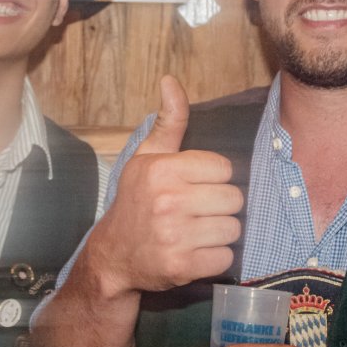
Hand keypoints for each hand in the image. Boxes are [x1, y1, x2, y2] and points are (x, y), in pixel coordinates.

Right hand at [85, 76, 243, 295]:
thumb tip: (170, 80)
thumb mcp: (148, 157)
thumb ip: (168, 121)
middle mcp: (168, 200)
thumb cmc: (136, 200)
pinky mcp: (182, 266)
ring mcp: (174, 235)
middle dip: (220, 207)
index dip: (213, 179)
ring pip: (233, 229)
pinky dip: (214, 258)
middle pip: (234, 199)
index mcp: (162, 170)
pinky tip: (194, 252)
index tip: (194, 188)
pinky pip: (225, 258)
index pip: (224, 168)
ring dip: (219, 233)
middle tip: (196, 213)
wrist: (113, 255)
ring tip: (196, 232)